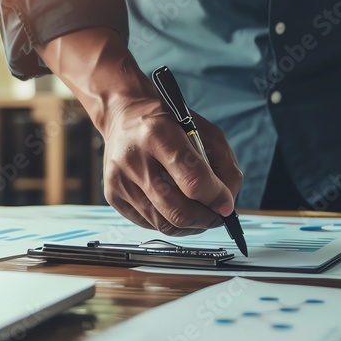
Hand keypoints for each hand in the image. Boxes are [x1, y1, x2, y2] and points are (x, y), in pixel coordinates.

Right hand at [101, 96, 243, 235]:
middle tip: (218, 216)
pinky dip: (170, 223)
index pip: (193, 180)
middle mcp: (134, 159)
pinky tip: (177, 208)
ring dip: (191, 225)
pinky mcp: (113, 196)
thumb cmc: (168, 122)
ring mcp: (120, 180)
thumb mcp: (205, 131)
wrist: (124, 115)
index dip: (216, 198)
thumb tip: (227, 204)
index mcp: (158, 134)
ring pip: (165, 224)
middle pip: (178, 210)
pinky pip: (150, 224)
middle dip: (206, 219)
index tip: (227, 205)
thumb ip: (224, 165)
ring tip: (200, 213)